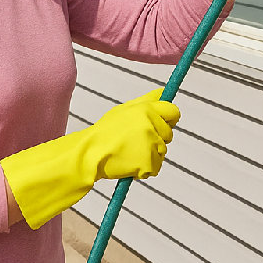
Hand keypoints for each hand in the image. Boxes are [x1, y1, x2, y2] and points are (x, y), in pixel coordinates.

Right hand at [1, 89, 178, 228]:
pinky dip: (145, 169)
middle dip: (157, 139)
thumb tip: (164, 93)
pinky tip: (130, 164)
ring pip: (162, 151)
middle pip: (168, 133)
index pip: (173, 111)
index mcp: (146, 109)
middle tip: (136, 142)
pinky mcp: (149, 162)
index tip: (160, 124)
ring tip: (130, 153)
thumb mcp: (124, 109)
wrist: (89, 155)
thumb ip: (147, 101)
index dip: (168, 118)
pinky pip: (155, 168)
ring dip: (150, 155)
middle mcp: (151, 123)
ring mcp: (151, 143)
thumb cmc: (105, 132)